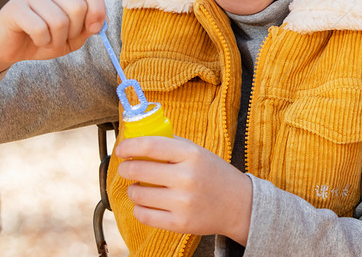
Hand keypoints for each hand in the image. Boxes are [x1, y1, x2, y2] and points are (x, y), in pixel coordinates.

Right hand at [0, 0, 104, 86]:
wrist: (11, 48)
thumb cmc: (46, 38)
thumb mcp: (75, 37)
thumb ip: (90, 27)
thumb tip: (100, 22)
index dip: (98, 10)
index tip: (94, 28)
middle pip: (78, 6)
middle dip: (75, 31)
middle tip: (63, 38)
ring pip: (59, 20)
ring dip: (57, 39)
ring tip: (48, 40)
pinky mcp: (15, 7)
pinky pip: (39, 28)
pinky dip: (42, 41)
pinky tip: (35, 39)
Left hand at [115, 136, 252, 244]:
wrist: (240, 204)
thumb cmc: (216, 175)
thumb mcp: (200, 153)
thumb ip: (173, 144)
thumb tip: (141, 138)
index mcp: (192, 155)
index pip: (150, 146)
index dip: (129, 146)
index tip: (121, 149)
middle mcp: (187, 178)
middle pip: (138, 170)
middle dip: (126, 168)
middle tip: (127, 168)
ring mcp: (182, 202)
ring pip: (138, 194)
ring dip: (133, 189)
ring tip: (140, 187)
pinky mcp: (179, 223)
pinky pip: (143, 215)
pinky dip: (139, 208)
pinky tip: (146, 203)